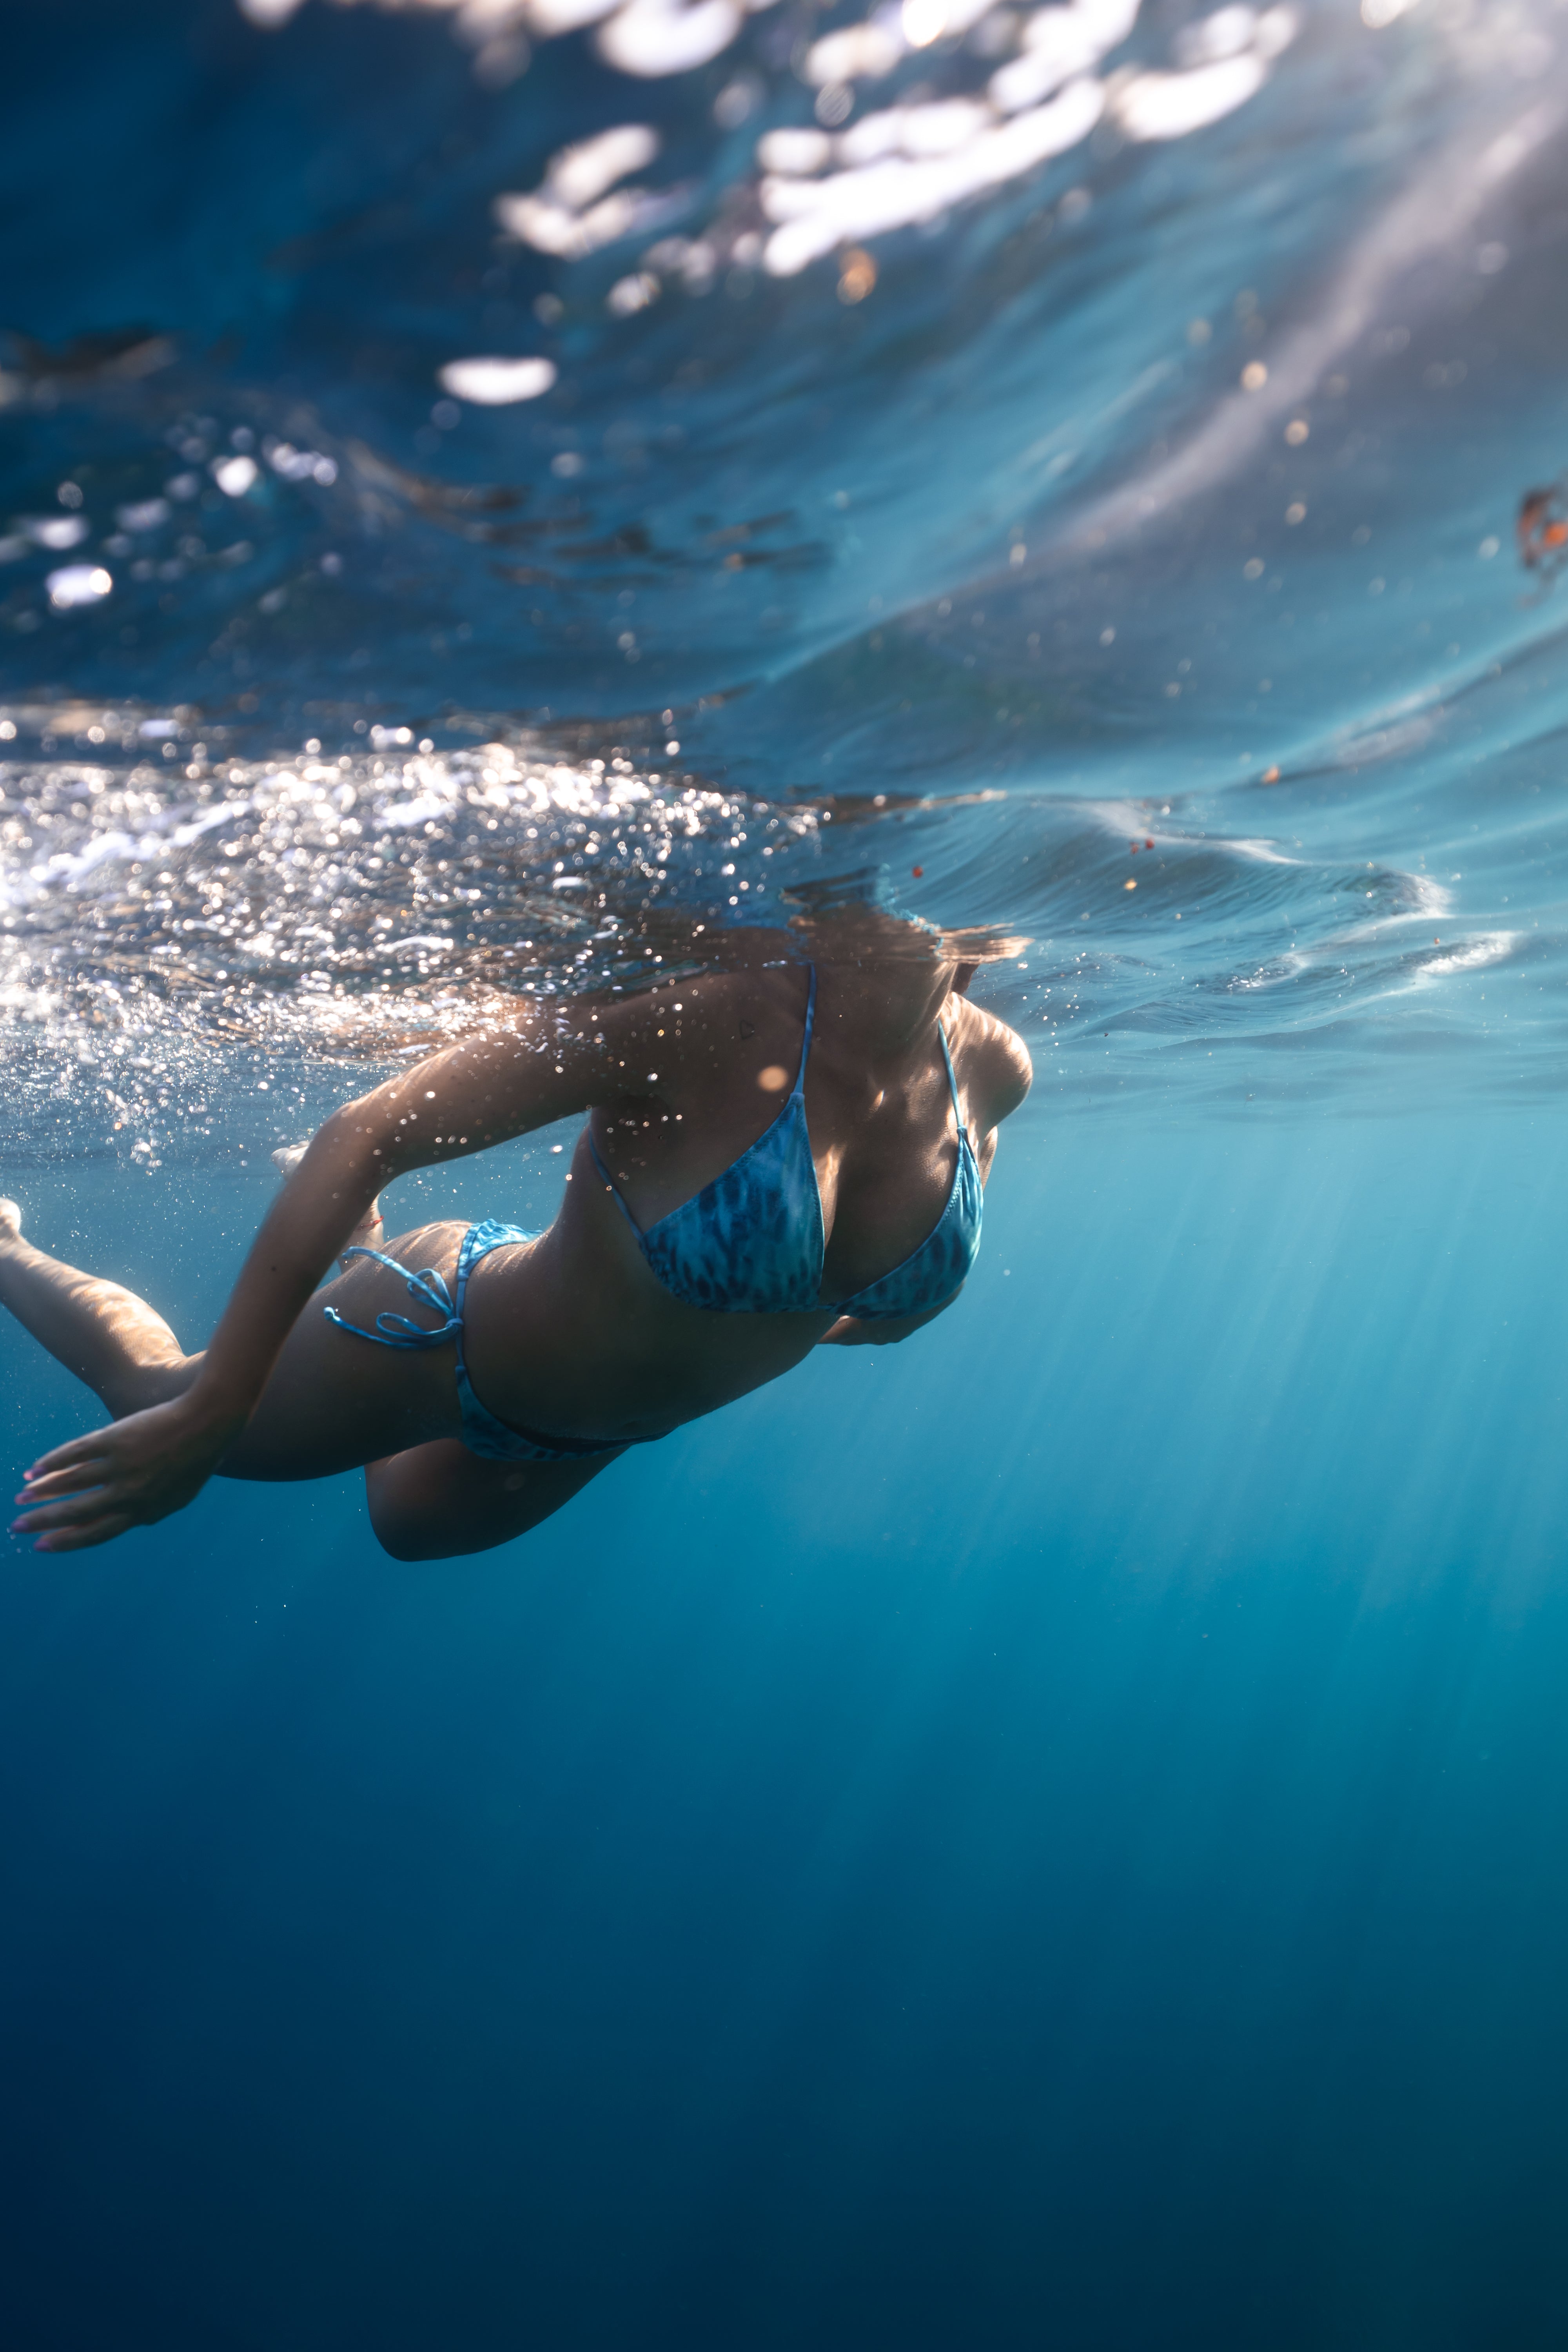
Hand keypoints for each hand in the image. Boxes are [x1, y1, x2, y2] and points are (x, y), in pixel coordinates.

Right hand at [12, 1393, 243, 1553]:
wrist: (210, 1421)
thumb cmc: (196, 1458)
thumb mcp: (178, 1496)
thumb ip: (153, 1511)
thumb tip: (134, 1523)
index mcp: (143, 1511)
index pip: (96, 1533)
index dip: (66, 1541)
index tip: (42, 1546)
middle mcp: (129, 1494)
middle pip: (76, 1513)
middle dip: (43, 1522)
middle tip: (18, 1527)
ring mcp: (121, 1467)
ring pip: (71, 1484)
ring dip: (42, 1492)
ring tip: (22, 1495)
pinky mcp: (116, 1440)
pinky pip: (76, 1454)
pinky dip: (53, 1462)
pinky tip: (36, 1468)